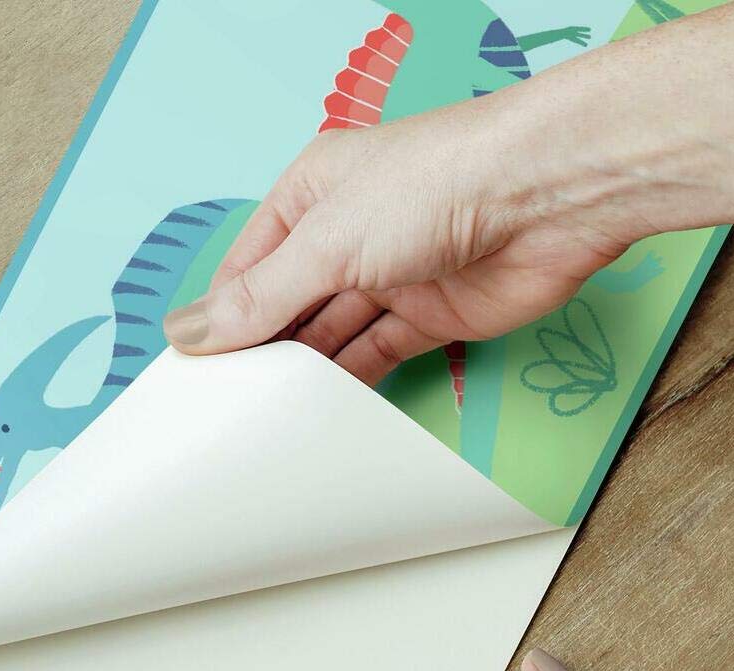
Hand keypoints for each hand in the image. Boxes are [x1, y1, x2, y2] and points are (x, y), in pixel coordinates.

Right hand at [164, 5, 733, 386]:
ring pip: (330, 336)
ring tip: (266, 420)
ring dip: (304, 373)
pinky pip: (375, 356)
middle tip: (227, 408)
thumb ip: (259, 297)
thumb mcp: (325, 242)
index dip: (220, 320)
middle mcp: (343, 237)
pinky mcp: (426, 318)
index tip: (195, 374)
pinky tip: (321, 414)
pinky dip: (351, 383)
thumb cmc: (432, 187)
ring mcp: (386, 278)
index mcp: (308, 198)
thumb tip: (186, 332)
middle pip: (286, 307)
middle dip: (262, 352)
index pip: (246, 270)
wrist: (547, 198)